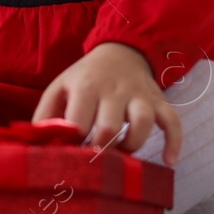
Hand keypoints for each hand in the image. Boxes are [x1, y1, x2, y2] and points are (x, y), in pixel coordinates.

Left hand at [31, 42, 182, 165]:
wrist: (120, 52)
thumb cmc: (85, 77)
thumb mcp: (59, 87)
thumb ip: (45, 115)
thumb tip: (40, 146)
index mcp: (85, 86)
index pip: (78, 122)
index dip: (73, 146)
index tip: (69, 158)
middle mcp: (114, 89)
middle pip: (108, 127)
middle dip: (100, 150)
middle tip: (94, 161)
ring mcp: (139, 95)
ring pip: (142, 123)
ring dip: (132, 146)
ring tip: (122, 158)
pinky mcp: (158, 101)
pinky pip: (172, 121)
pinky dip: (174, 142)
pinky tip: (168, 161)